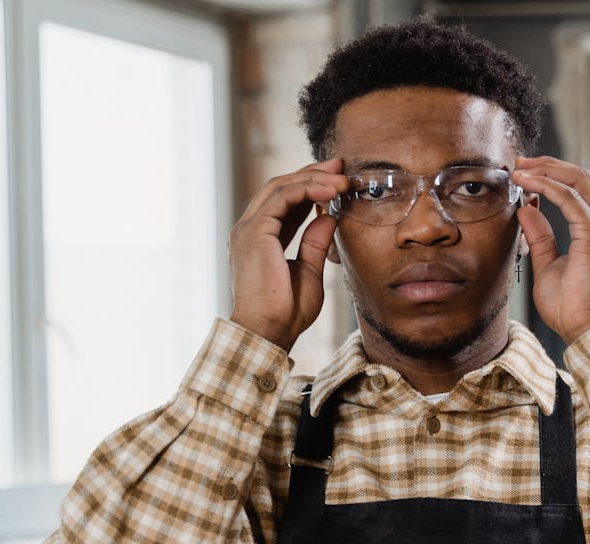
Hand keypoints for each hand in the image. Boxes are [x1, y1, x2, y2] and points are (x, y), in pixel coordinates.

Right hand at [228, 159, 347, 350]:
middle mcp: (250, 230)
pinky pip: (282, 197)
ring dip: (313, 178)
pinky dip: (306, 188)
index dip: (310, 188)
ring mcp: (249, 229)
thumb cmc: (286, 313)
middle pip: (281, 188)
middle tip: (340, 166)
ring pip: (280, 187)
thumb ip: (315, 244)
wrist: (268, 331)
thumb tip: (328, 218)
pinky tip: (330, 190)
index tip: (336, 181)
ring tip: (341, 178)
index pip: (285, 203)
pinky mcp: (254, 232)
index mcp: (261, 240)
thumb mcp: (310, 273)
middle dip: (312, 173)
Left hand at [512, 157, 589, 344]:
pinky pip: (571, 200)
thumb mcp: (548, 267)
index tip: (524, 175)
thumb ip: (540, 238)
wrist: (589, 332)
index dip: (552, 177)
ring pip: (579, 181)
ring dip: (547, 170)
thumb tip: (527, 211)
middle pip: (582, 178)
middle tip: (519, 163)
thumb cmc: (571, 310)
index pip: (579, 191)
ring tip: (520, 169)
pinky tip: (527, 185)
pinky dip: (548, 186)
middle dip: (549, 165)